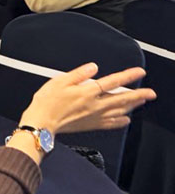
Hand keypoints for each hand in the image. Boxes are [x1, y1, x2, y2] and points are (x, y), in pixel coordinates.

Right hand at [19, 63, 153, 135]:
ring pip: (119, 111)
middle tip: (151, 93)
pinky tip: (126, 120)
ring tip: (142, 102)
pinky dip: (121, 122)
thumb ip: (78, 74)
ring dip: (133, 106)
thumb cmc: (47, 102)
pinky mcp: (91, 125)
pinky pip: (111, 124)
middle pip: (121, 99)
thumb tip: (93, 68)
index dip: (128, 76)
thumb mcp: (58, 81)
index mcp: (86, 92)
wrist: (42, 122)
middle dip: (139, 95)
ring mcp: (94, 116)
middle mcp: (94, 105)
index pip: (112, 82)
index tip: (139, 73)